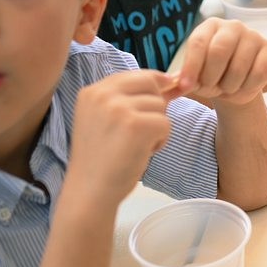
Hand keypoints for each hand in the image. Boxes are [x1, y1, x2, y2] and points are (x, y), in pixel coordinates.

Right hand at [68, 69, 183, 207]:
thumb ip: (133, 98)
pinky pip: (166, 123)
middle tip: (143, 130)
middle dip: (156, 106)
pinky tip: (144, 152)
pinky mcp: (135, 125)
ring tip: (137, 145)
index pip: (135, 75)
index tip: (162, 98)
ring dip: (157, 127)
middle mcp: (102, 95)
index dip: (153, 86)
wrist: (90, 191)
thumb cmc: (102, 159)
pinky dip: (161, 140)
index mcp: (92, 91)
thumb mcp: (108, 120)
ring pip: (160, 105)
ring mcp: (118, 109)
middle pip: (151, 84)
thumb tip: (176, 80)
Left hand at [172, 17, 266, 105]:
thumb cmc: (211, 74)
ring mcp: (253, 36)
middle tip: (208, 90)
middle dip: (210, 78)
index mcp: (209, 26)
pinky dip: (247, 88)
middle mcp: (232, 26)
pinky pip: (258, 74)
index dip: (191, 67)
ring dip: (228, 87)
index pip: (198, 43)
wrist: (236, 81)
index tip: (186, 87)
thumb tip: (166, 91)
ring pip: (239, 67)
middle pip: (219, 52)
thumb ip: (181, 82)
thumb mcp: (194, 76)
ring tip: (225, 89)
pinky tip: (241, 89)